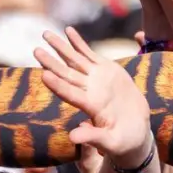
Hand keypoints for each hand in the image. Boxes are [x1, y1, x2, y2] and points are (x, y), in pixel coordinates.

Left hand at [34, 27, 152, 162]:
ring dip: (60, 47)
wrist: (136, 131)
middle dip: (51, 62)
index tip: (44, 74)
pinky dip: (78, 42)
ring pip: (74, 60)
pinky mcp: (107, 70)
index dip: (58, 85)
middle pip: (67, 74)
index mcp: (90, 107)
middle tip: (36, 51)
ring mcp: (97, 79)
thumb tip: (72, 137)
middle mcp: (89, 90)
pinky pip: (89, 54)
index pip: (70, 94)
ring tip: (46, 34)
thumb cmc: (123, 141)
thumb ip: (92, 137)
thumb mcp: (110, 142)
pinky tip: (68, 31)